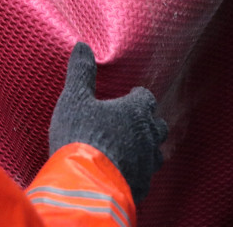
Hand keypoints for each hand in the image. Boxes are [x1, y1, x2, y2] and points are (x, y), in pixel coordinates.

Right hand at [48, 42, 167, 208]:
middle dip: (148, 123)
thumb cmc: (80, 134)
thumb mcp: (74, 98)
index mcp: (135, 111)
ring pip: (155, 154)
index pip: (146, 98)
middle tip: (133, 122)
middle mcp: (147, 136)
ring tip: (131, 149)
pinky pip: (144, 178)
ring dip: (145, 150)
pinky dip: (136, 173)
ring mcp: (147, 164)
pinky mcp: (141, 187)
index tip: (130, 96)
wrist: (84, 182)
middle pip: (158, 126)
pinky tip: (123, 174)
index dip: (138, 97)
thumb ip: (81, 72)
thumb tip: (82, 46)